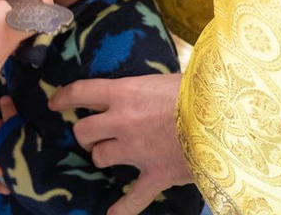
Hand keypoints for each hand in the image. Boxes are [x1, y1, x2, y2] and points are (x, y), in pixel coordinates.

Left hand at [49, 74, 190, 214]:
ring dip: (103, 157)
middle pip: (84, 131)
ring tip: (111, 155)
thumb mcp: (163, 80)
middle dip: (85, 134)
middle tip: (93, 134)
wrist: (225, 118)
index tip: (55, 103)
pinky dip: (122, 209)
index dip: (64, 98)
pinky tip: (112, 214)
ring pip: (101, 158)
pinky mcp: (155, 175)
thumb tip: (142, 92)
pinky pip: (133, 198)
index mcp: (123, 93)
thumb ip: (144, 89)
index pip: (81, 93)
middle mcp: (122, 122)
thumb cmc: (198, 91)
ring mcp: (136, 151)